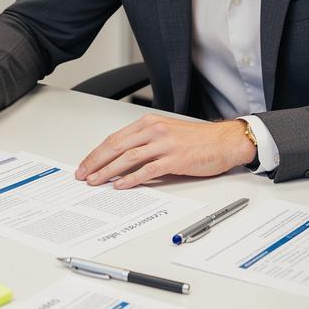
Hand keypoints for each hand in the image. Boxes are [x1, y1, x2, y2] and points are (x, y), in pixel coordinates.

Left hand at [75, 115, 255, 188]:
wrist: (224, 141)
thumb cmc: (197, 140)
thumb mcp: (166, 134)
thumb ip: (144, 143)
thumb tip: (121, 162)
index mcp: (149, 123)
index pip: (115, 138)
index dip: (97, 153)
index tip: (85, 164)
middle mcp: (154, 131)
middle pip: (117, 147)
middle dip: (96, 162)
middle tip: (83, 175)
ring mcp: (164, 144)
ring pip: (128, 158)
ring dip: (109, 171)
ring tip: (96, 181)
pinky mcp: (175, 159)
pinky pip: (148, 170)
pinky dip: (132, 178)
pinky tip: (121, 185)